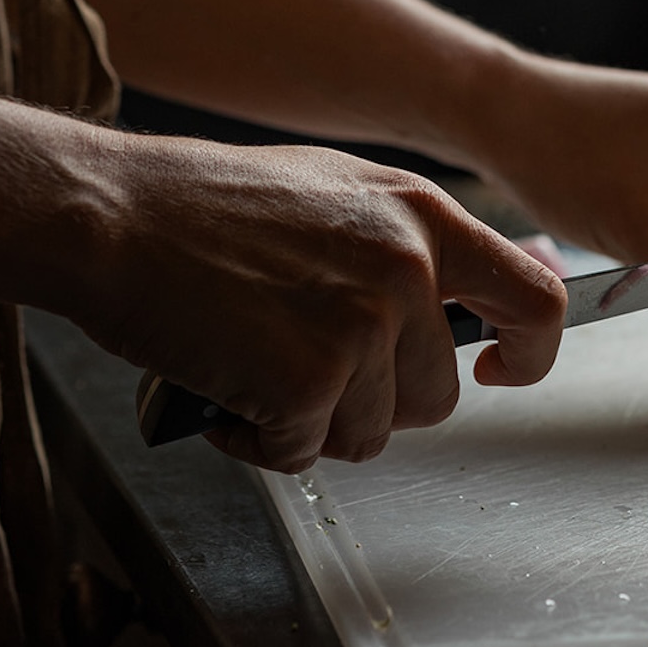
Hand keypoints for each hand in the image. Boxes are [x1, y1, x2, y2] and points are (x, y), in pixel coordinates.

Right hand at [82, 136, 566, 472]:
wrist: (113, 213)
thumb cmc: (204, 203)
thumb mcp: (337, 192)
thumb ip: (404, 241)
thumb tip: (459, 299)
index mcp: (422, 213)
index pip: (535, 299)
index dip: (529, 354)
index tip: (499, 370)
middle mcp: (408, 265)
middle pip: (438, 394)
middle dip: (374, 399)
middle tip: (305, 363)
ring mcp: (363, 322)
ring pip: (372, 433)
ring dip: (312, 420)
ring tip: (256, 360)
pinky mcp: (309, 379)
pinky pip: (303, 454)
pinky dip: (260, 438)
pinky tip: (226, 385)